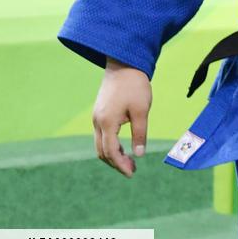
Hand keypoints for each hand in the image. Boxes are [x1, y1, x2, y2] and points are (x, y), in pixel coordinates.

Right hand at [92, 58, 151, 177]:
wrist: (124, 65)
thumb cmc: (135, 86)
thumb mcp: (141, 110)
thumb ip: (140, 133)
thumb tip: (139, 155)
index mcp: (107, 122)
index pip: (110, 152)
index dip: (121, 165)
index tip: (132, 173)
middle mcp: (97, 122)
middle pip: (102, 152)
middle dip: (116, 163)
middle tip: (132, 170)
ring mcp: (96, 118)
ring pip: (99, 145)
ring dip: (112, 155)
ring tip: (129, 161)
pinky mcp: (99, 113)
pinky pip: (101, 136)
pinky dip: (110, 145)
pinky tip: (122, 147)